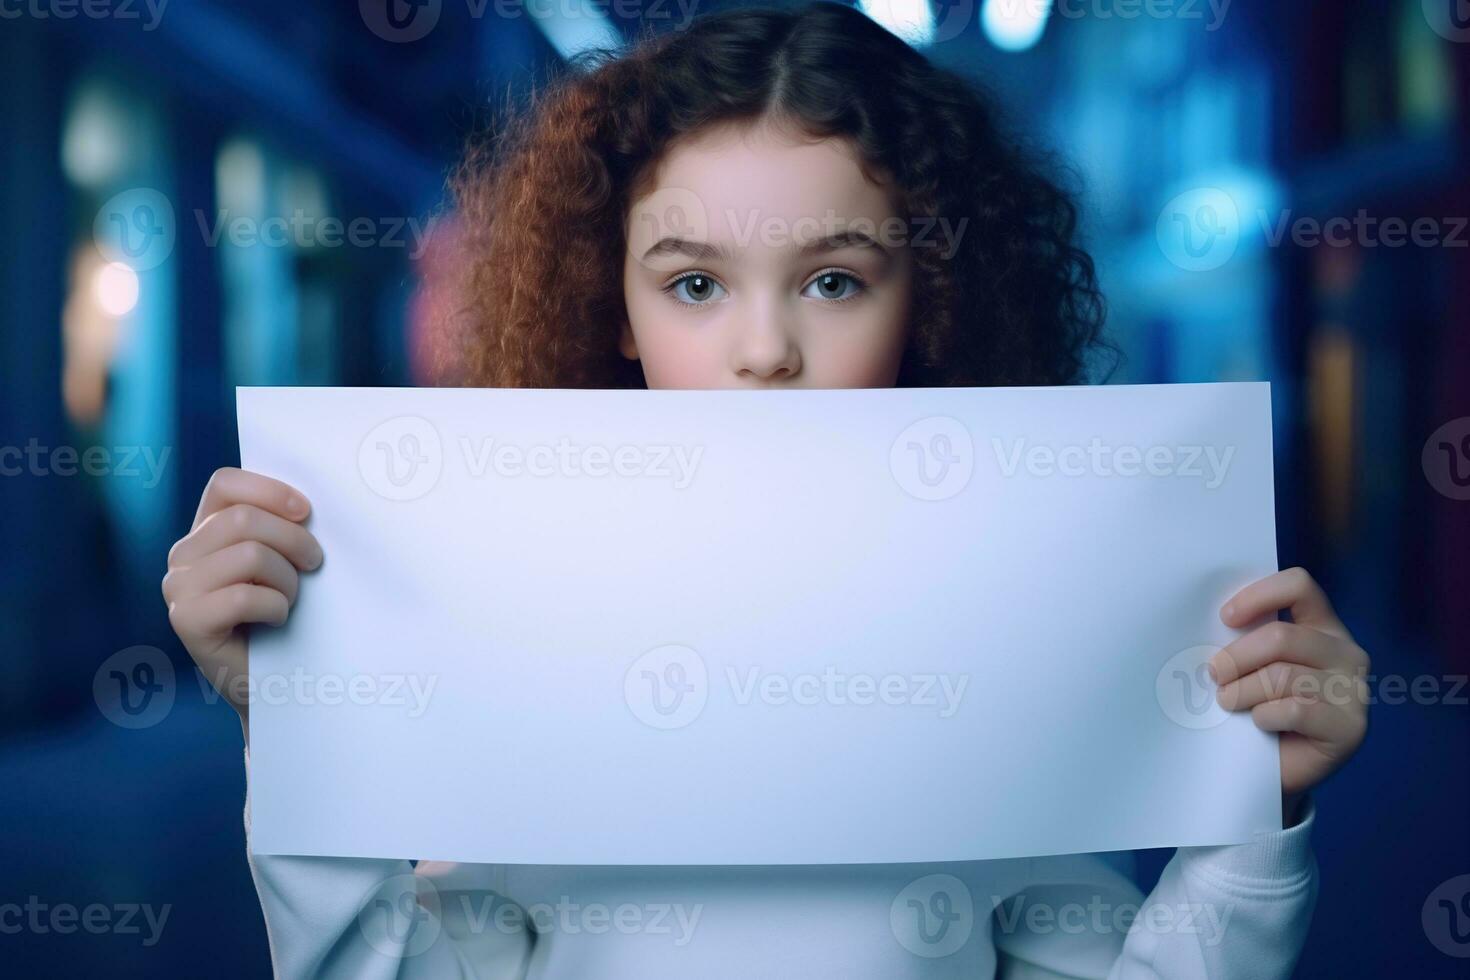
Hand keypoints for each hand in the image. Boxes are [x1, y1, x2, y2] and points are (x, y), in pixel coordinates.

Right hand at [161, 467, 322, 739]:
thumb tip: (307, 506)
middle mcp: (183, 555)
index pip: (225, 484)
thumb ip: (279, 528)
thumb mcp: (282, 563)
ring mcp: (178, 588)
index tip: (306, 512)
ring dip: (287, 580)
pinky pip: (243, 596)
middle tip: (313, 565)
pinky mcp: (186, 621)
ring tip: (290, 600)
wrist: (276, 684)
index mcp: (205, 532)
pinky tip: (276, 620)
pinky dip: (275, 607)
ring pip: (249, 554)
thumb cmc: (284, 618)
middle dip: (294, 540)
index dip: (270, 491)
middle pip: (245, 519)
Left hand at [1211, 567, 1369, 824]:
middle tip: (1214, 676)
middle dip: (1236, 658)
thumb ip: (1245, 638)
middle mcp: (1345, 652)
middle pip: (1282, 637)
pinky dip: (1266, 716)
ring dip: (1243, 691)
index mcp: (1321, 626)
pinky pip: (1296, 710)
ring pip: (1283, 676)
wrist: (1272, 770)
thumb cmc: (1258, 708)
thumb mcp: (1251, 666)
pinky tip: (1260, 724)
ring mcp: (1353, 689)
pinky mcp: (1350, 726)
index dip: (1258, 596)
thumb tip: (1212, 623)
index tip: (1225, 618)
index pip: (1299, 586)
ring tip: (1228, 703)